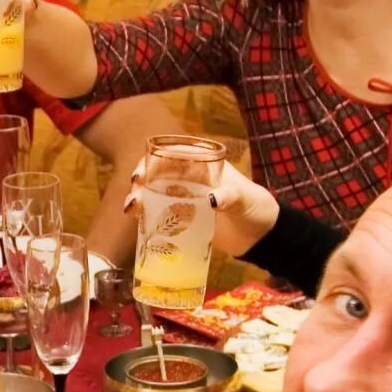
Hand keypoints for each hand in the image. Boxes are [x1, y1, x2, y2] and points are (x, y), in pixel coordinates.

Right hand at [125, 153, 279, 256]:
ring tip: (131, 208)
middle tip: (135, 187)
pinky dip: (145, 218)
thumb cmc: (256, 209)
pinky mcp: (181, 221)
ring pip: (153, 194)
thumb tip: (212, 199)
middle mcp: (190, 181)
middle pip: (157, 173)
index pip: (175, 154)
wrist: (260, 237)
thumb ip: (232, 196)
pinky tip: (136, 223)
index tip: (144, 169)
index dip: (155, 158)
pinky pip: (158, 216)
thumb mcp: (246, 200)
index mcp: (204, 166)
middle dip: (141, 178)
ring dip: (139, 198)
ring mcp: (183, 201)